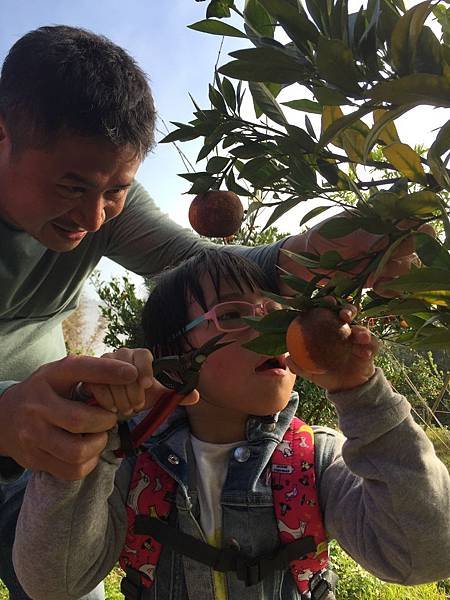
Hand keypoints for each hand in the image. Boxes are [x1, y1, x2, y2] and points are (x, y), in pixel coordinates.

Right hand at [0, 355, 138, 479]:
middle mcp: (37, 406)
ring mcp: (33, 436)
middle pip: (80, 420)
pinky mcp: (34, 459)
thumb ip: (87, 374)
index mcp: (48, 378)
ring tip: (99, 436)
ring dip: (98, 445)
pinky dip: (88, 463)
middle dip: (105, 421)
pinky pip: (72, 470)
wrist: (3, 418)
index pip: (78, 369)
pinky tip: (88, 451)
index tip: (131, 373)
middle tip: (110, 418)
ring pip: (77, 451)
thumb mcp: (59, 375)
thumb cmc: (43, 393)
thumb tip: (129, 375)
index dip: (107, 371)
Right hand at [85, 347, 198, 418]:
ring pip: (111, 377)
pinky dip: (106, 400)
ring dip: (120, 397)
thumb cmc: (138, 394)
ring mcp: (104, 363)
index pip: (143, 354)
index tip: (148, 385)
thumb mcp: (157, 396)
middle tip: (137, 406)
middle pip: (126, 366)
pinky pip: (97, 385)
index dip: (145, 369)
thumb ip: (175, 395)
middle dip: (133, 390)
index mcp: (140, 356)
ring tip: (127, 410)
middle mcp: (121, 354)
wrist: (116, 400)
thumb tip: (196, 396)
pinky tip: (112, 410)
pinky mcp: (90, 375)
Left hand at [279, 217, 434, 296]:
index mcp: (383, 222)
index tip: (404, 237)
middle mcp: (388, 241)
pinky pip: (394, 288)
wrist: (304, 260)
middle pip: (416, 248)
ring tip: (377, 275)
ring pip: (408, 269)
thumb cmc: (321, 236)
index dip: (416, 231)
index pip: (414, 223)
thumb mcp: (340, 227)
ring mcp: (383, 261)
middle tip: (387, 257)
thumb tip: (387, 237)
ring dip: (398, 273)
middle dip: (405, 253)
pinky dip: (391, 289)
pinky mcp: (375, 280)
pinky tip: (377, 287)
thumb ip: (364, 232)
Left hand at [286, 303, 378, 392]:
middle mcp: (346, 328)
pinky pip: (372, 345)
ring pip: (363, 328)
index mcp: (330, 327)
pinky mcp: (370, 348)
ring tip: (358, 335)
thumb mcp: (309, 370)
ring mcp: (359, 337)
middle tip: (343, 315)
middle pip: (349, 312)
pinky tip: (364, 353)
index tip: (326, 301)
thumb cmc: (324, 372)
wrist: (344, 386)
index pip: (328, 311)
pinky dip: (369, 346)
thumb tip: (287, 358)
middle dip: (348, 309)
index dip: (327, 303)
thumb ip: (298, 364)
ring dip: (362, 329)